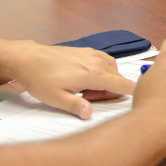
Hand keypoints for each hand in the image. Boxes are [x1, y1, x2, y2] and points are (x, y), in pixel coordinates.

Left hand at [6, 41, 136, 119]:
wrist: (29, 58)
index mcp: (92, 75)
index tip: (137, 100)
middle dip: (108, 92)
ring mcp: (93, 54)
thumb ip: (75, 106)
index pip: (123, 84)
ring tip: (85, 89)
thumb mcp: (55, 98)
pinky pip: (106, 61)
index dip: (133, 92)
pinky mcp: (88, 50)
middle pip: (118, 80)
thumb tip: (89, 114)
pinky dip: (103, 71)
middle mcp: (97, 62)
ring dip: (106, 81)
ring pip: (113, 70)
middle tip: (86, 98)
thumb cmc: (40, 79)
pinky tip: (87, 77)